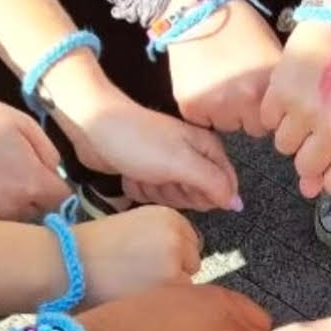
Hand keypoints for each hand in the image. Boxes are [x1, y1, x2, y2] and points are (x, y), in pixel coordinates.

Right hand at [0, 96, 71, 219]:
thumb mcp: (23, 124)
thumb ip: (48, 154)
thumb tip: (56, 177)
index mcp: (32, 184)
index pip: (62, 203)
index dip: (59, 195)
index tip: (50, 188)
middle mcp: (10, 208)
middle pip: (36, 217)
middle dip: (34, 205)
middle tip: (18, 186)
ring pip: (7, 226)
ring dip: (6, 214)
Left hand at [56, 88, 241, 212]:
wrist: (92, 127)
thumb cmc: (138, 141)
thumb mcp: (183, 163)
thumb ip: (214, 183)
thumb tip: (237, 203)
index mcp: (207, 148)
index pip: (224, 187)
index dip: (207, 194)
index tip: (187, 185)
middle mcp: (192, 156)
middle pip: (199, 196)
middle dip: (177, 192)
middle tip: (161, 175)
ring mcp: (170, 165)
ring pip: (175, 198)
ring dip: (156, 191)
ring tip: (142, 172)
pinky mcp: (148, 172)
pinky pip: (154, 195)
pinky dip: (140, 189)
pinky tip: (131, 175)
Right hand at [75, 206, 201, 305]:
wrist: (68, 264)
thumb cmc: (93, 250)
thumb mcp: (133, 227)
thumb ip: (162, 238)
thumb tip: (184, 261)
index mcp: (168, 216)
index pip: (190, 242)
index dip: (172, 255)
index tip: (148, 262)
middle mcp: (177, 234)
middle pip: (193, 261)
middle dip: (175, 271)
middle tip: (140, 276)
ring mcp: (177, 258)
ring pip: (188, 282)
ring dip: (170, 289)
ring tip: (136, 288)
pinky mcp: (172, 283)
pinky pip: (181, 300)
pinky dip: (164, 304)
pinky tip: (139, 298)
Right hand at [166, 0, 281, 134]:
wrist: (198, 9)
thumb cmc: (240, 27)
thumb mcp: (272, 54)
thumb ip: (279, 86)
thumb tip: (287, 112)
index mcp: (268, 86)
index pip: (277, 122)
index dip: (270, 109)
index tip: (262, 94)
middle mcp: (243, 99)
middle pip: (252, 129)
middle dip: (248, 114)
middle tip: (238, 87)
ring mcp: (215, 105)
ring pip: (227, 126)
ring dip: (226, 113)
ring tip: (220, 83)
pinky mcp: (190, 106)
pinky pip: (203, 121)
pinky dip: (203, 109)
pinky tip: (204, 84)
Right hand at [261, 21, 330, 197]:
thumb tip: (308, 190)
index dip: (330, 174)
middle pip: (306, 167)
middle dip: (309, 150)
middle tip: (319, 122)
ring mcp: (305, 112)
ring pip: (283, 146)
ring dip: (291, 130)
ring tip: (307, 102)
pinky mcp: (280, 92)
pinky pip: (266, 121)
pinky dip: (275, 110)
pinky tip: (293, 91)